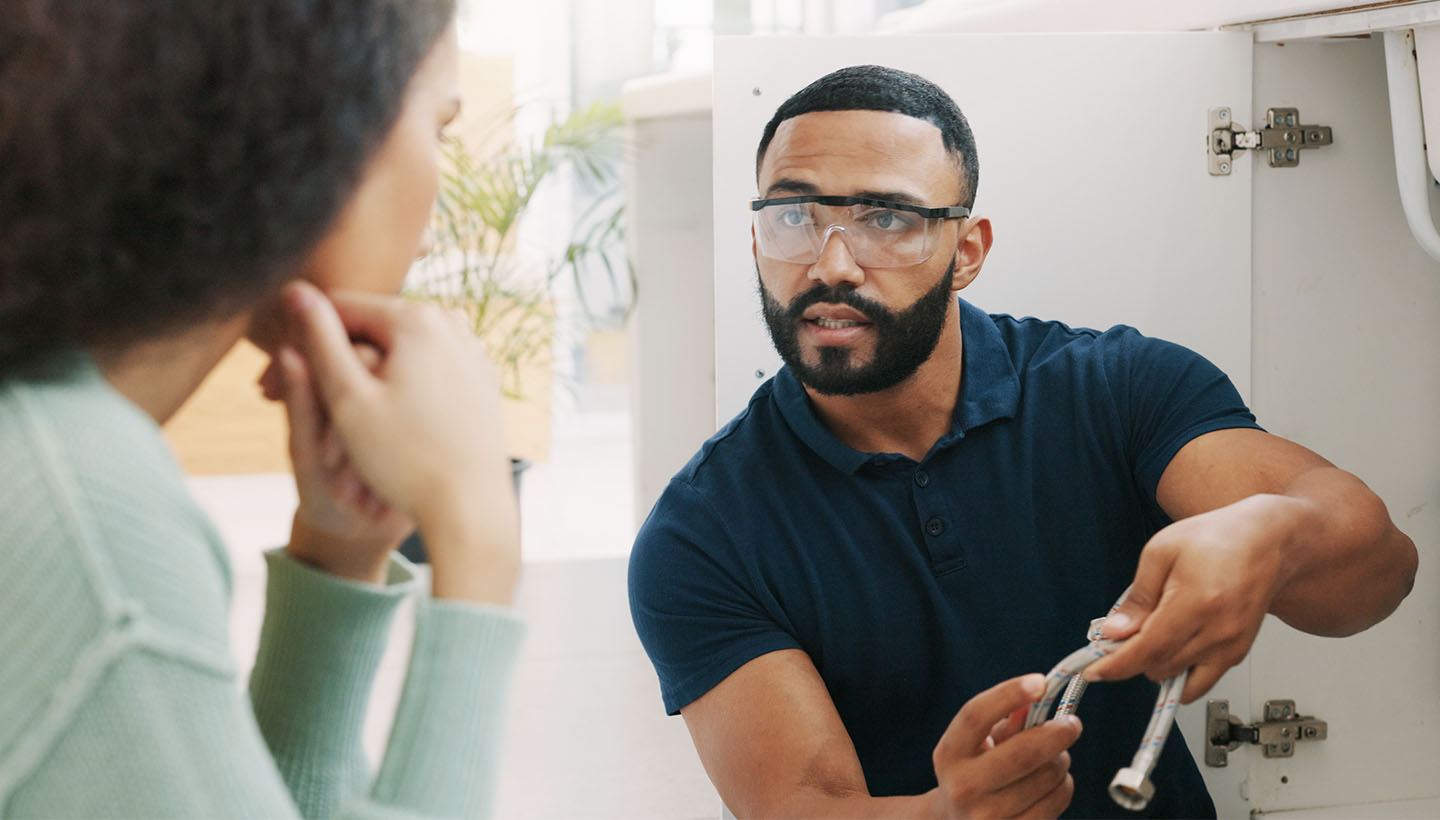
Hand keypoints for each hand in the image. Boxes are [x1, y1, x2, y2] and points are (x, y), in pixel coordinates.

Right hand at [277, 280, 519, 602]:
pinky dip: (400, 386)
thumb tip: (294, 288)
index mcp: (417, 318)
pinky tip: (381, 422)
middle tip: (293, 403)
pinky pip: (427, 368)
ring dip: (366, 374)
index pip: (340, 308)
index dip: (303, 341)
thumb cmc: (404, 458)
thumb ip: (320, 339)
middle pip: (373, 327)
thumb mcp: (348, 397)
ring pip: (399, 349)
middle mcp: (452, 322)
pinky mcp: (481, 377)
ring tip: (335, 420)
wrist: (471, 506)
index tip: (273, 383)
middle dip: (336, 358)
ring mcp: (472, 349)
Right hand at [929, 674, 1079, 818]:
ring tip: (1052, 759)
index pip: (976, 715)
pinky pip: (1057, 800)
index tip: (1041, 682)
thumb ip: (1005, 720)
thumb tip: (1036, 697)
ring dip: (1061, 760)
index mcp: (950, 754)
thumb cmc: (975, 772)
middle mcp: (964, 787)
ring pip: (1048, 776)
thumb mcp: (978, 744)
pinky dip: (1063, 785)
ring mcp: (989, 817)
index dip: (1009, 694)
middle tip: (1072, 724)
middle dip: (1058, 732)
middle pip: (1024, 752)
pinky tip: (1052, 783)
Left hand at [1084, 495, 1296, 701]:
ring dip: (1155, 665)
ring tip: (1150, 635)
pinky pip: (1202, 680)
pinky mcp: (1238, 652)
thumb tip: (1114, 631)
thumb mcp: (1161, 552)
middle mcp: (1217, 631)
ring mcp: (1231, 646)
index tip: (1094, 670)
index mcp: (1195, 603)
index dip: (1116, 665)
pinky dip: (1179, 671)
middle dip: (1132, 658)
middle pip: (1160, 667)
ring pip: (1179, 679)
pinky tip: (1171, 646)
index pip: (1147, 650)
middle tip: (1120, 636)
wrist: (1266, 543)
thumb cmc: (1216, 538)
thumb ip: (1137, 597)